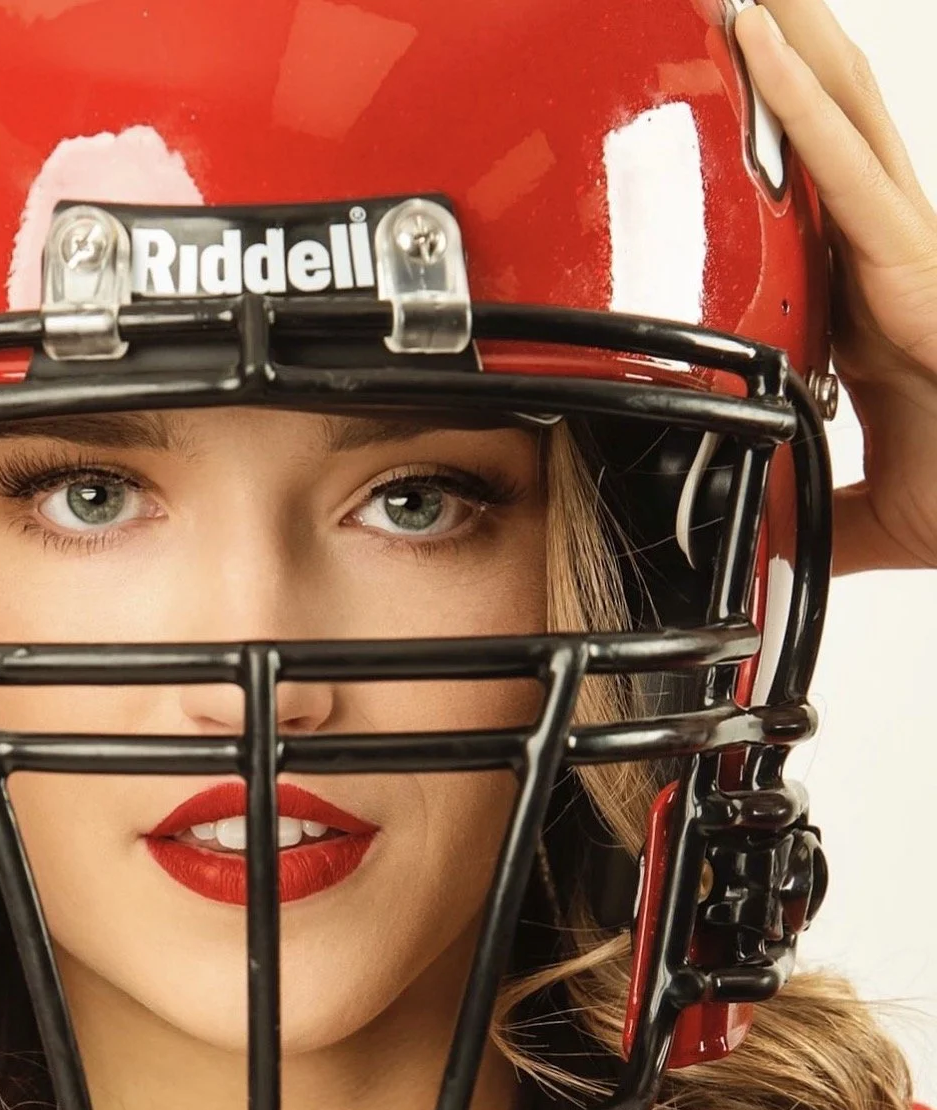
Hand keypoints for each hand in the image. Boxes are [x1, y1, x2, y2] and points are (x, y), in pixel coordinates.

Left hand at [735, 0, 936, 576]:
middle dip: (782, 65)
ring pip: (840, 124)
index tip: (710, 113)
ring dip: (791, 51)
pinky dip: (803, 106)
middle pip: (828, 138)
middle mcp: (889, 261)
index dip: (769, 150)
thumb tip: (762, 539)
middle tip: (722, 9)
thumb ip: (813, 510)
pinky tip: (761, 44)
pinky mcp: (919, 266)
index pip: (807, 210)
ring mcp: (909, 252)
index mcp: (868, 305)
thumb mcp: (872, 506)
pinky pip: (848, 171)